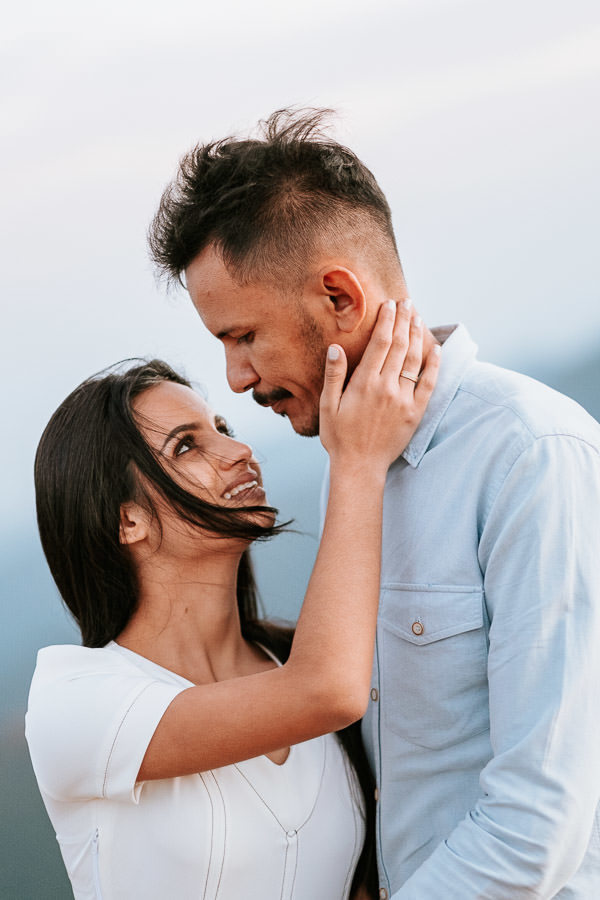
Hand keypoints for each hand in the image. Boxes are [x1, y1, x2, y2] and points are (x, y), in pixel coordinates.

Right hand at [319, 299, 439, 473]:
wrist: (360, 467)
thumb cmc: (339, 437)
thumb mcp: (328, 406)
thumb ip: (334, 376)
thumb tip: (336, 347)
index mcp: (365, 384)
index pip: (380, 343)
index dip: (386, 321)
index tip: (390, 304)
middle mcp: (387, 388)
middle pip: (399, 345)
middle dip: (403, 320)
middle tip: (407, 302)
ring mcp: (404, 400)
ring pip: (414, 360)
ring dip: (417, 335)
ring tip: (417, 317)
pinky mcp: (415, 412)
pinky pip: (429, 383)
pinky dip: (433, 364)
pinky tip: (434, 348)